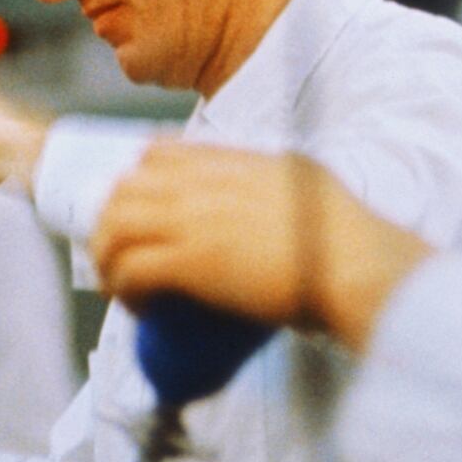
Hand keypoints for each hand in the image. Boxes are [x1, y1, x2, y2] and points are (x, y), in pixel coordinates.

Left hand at [88, 144, 432, 346]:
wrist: (352, 264)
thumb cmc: (345, 236)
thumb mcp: (305, 181)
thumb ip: (277, 180)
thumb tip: (274, 189)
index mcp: (230, 161)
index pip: (156, 153)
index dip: (136, 182)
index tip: (139, 214)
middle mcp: (203, 182)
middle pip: (124, 187)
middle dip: (111, 223)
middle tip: (121, 259)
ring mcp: (193, 219)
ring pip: (114, 225)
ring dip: (108, 258)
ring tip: (121, 288)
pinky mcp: (190, 261)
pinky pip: (130, 268)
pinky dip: (124, 289)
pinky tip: (140, 309)